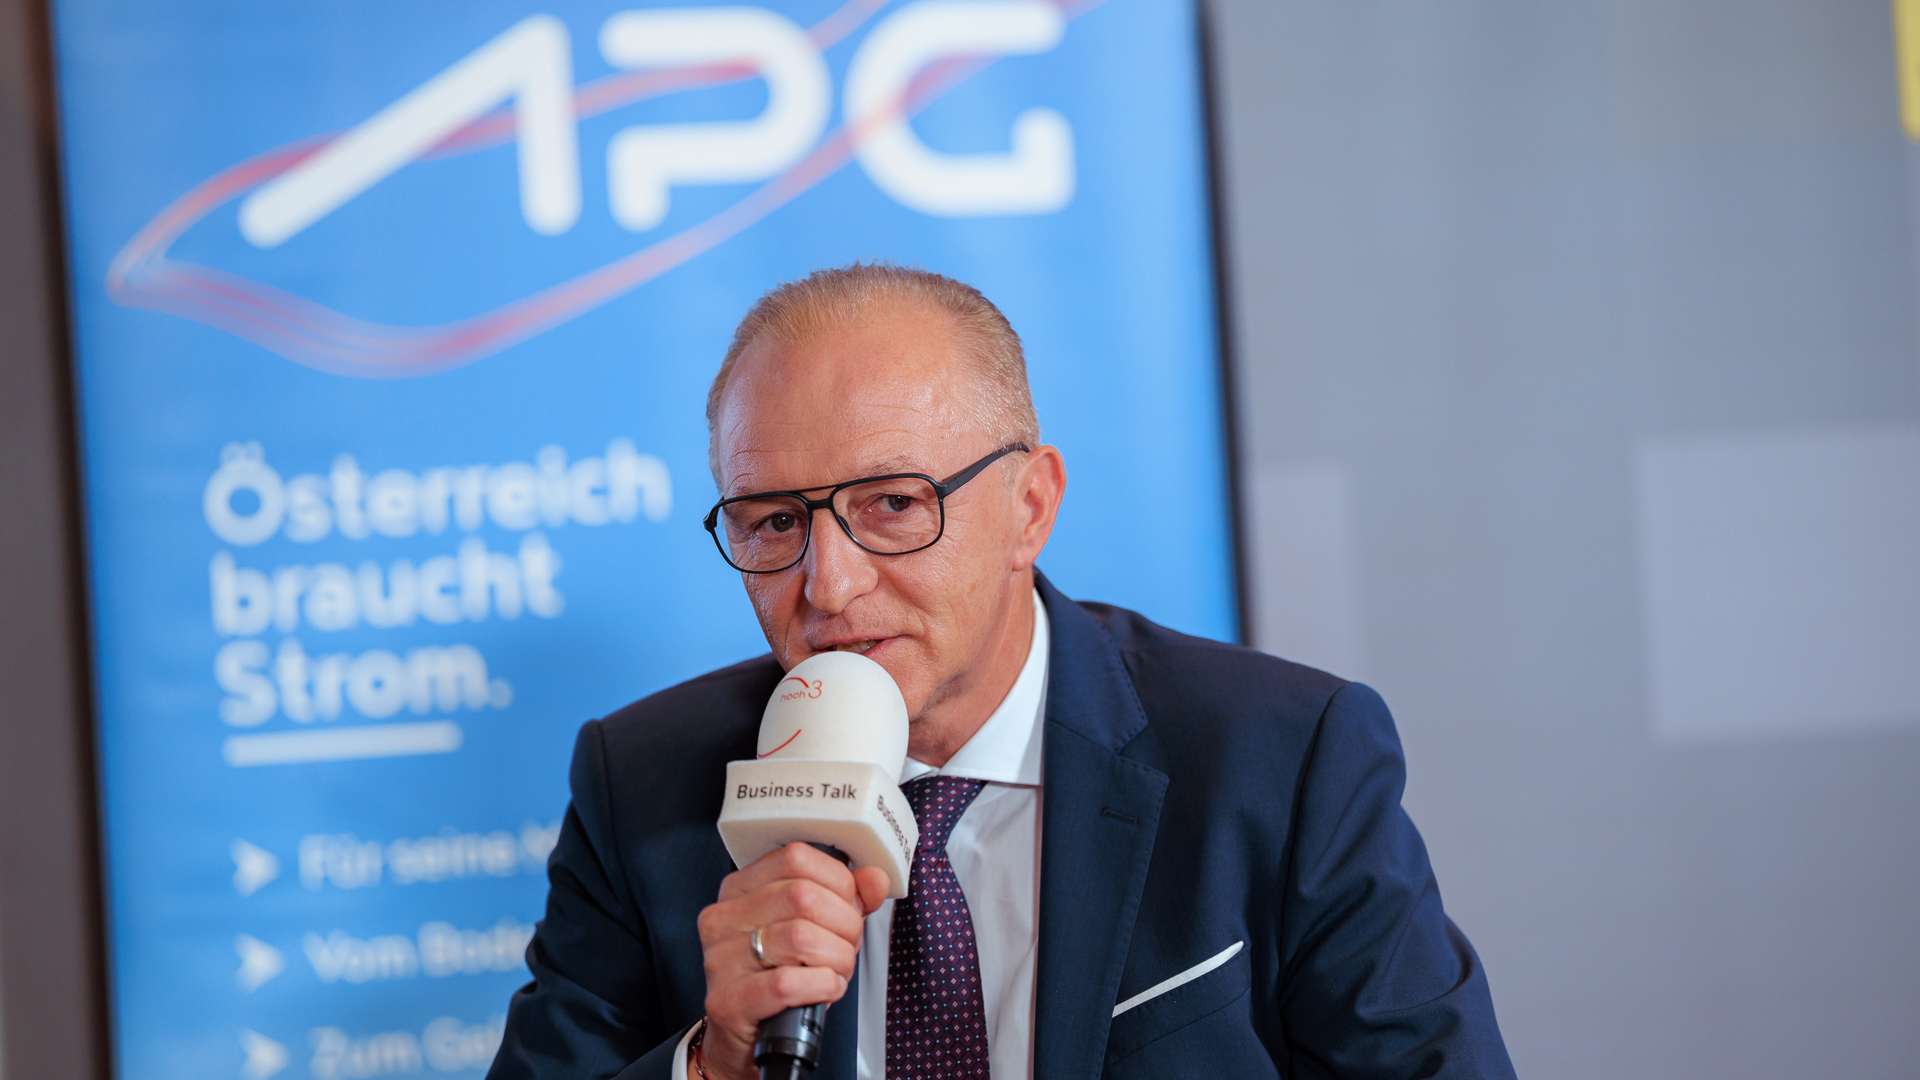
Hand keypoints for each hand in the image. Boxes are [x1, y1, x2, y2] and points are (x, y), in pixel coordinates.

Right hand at [694, 843, 889, 1079]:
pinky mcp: (727, 1000)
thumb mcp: (815, 928)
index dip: (838, 881)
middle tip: (847, 946)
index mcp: (740, 888)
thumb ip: (848, 898)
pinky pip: (788, 982)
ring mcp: (720, 959)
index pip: (796, 857)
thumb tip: (876, 878)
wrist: (745, 1041)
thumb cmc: (780, 978)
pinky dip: (823, 985)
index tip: (849, 906)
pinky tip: (826, 989)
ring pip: (800, 937)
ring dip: (837, 958)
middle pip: (803, 896)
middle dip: (844, 924)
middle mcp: (723, 918)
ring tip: (837, 971)